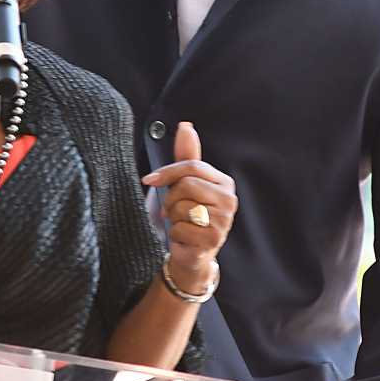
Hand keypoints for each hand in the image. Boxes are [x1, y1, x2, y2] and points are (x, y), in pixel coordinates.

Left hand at [141, 122, 236, 293]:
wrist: (192, 253)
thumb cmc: (187, 215)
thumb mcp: (185, 183)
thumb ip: (186, 156)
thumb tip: (186, 126)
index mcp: (224, 183)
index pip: (192, 167)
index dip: (167, 172)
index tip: (149, 179)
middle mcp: (229, 200)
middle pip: (186, 185)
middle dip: (171, 198)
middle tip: (172, 209)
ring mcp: (224, 221)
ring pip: (182, 207)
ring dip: (173, 217)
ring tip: (181, 223)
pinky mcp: (214, 239)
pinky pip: (180, 228)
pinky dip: (175, 233)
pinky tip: (183, 237)